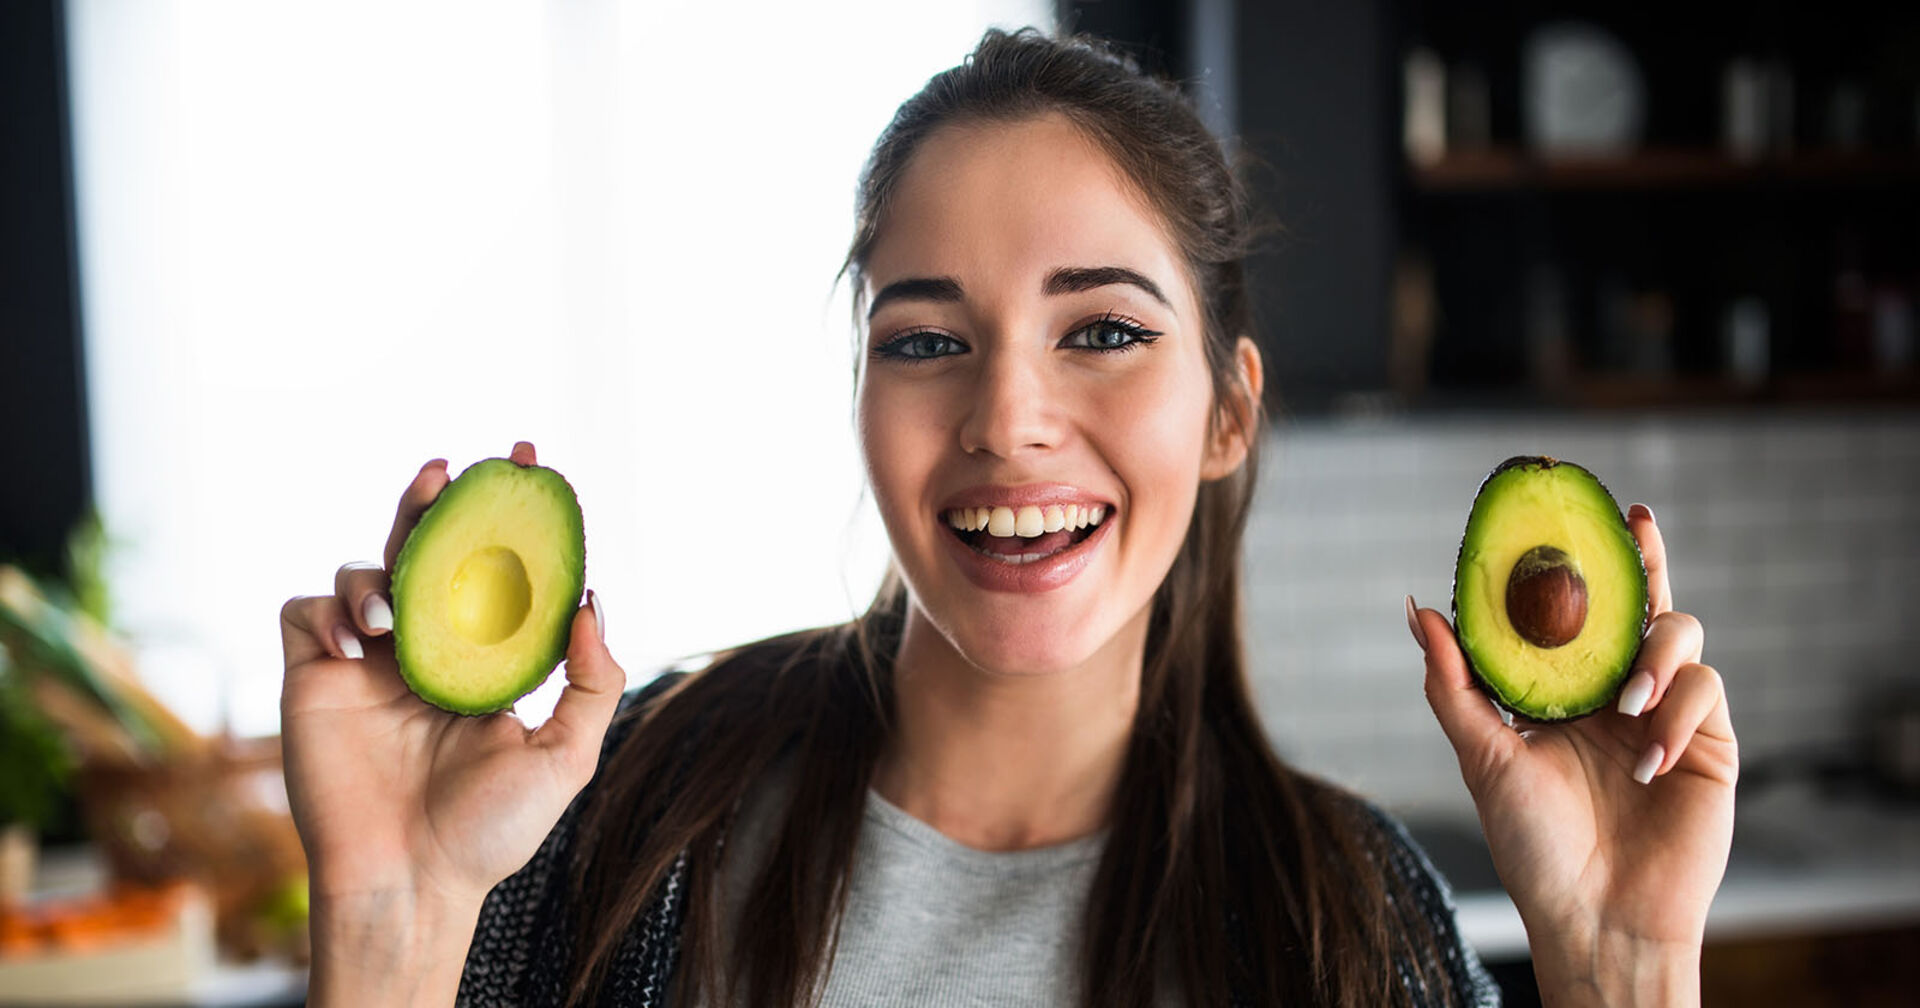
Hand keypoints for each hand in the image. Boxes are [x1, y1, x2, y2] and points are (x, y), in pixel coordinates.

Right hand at [278, 440, 624, 914]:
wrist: (411, 883)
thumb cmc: (491, 831)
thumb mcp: (566, 755)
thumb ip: (591, 682)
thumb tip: (591, 599)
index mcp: (484, 659)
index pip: (497, 567)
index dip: (509, 514)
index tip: (529, 462)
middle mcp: (426, 650)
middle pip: (425, 550)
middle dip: (436, 501)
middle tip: (448, 469)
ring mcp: (368, 662)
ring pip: (364, 571)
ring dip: (378, 573)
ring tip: (392, 617)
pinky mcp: (312, 678)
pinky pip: (306, 611)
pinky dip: (328, 612)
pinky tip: (356, 647)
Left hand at [1410, 504, 1736, 1003]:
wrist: (1596, 916)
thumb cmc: (1532, 846)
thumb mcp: (1482, 756)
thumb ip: (1453, 683)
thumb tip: (1418, 610)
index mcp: (1562, 693)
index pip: (1575, 615)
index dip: (1580, 564)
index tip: (1575, 515)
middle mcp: (1615, 694)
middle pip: (1639, 605)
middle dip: (1642, 560)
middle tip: (1635, 523)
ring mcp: (1664, 713)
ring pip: (1679, 635)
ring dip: (1653, 655)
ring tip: (1624, 701)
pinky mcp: (1707, 742)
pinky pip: (1705, 690)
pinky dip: (1677, 710)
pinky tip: (1649, 757)